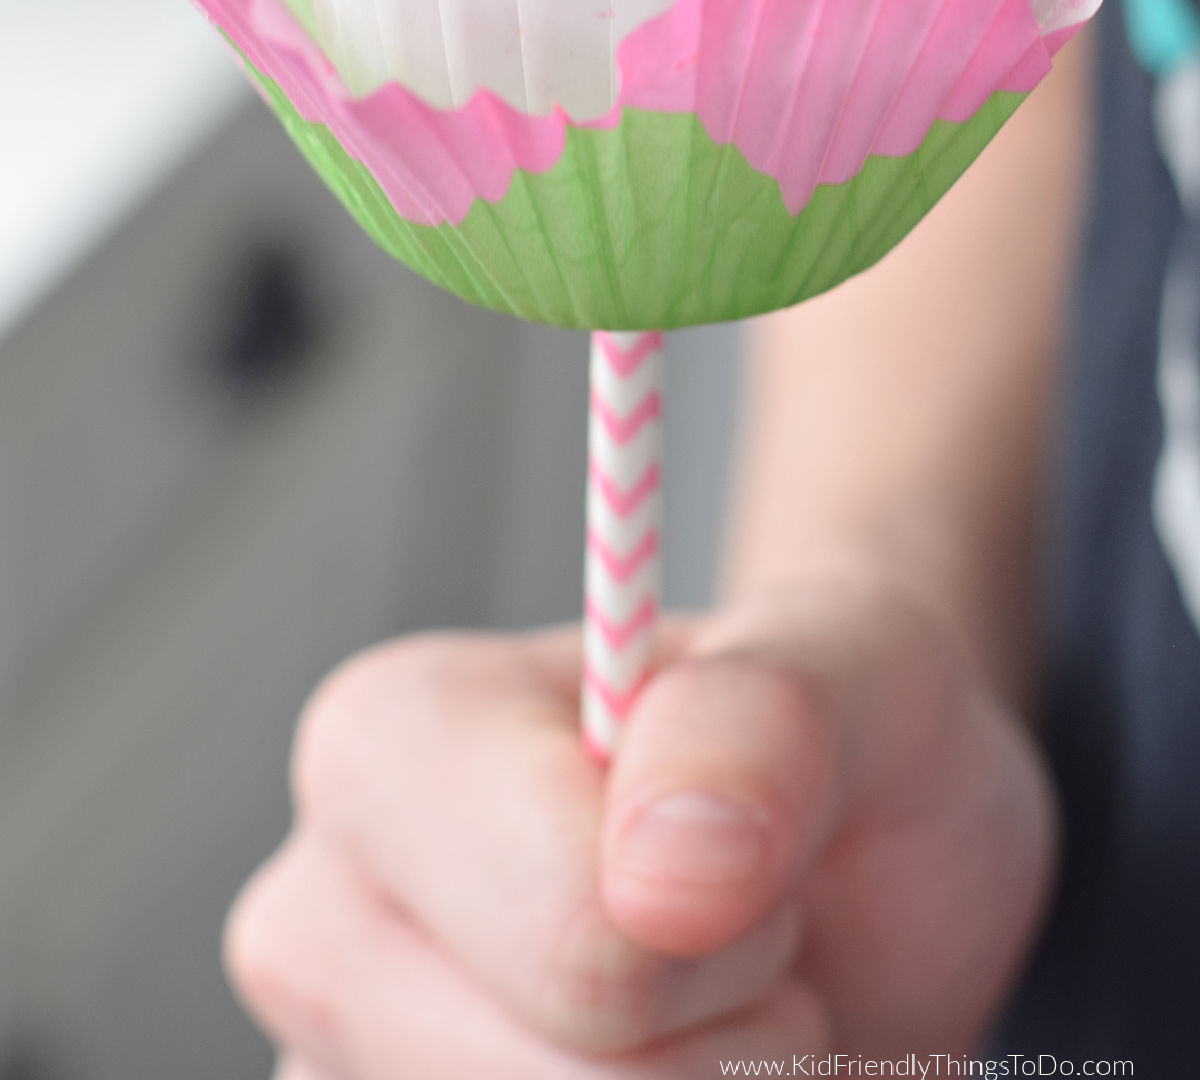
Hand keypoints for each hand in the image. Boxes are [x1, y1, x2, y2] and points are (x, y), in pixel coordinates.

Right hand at [225, 567, 1055, 1075]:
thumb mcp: (850, 671)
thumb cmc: (825, 746)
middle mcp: (317, 920)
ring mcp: (330, 1070)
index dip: (738, 932)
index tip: (756, 864)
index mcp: (384, 741)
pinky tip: (671, 1073)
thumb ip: (761, 719)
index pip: (579, 938)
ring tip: (715, 1017)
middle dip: (732, 1048)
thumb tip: (666, 869)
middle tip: (751, 949)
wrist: (839, 865)